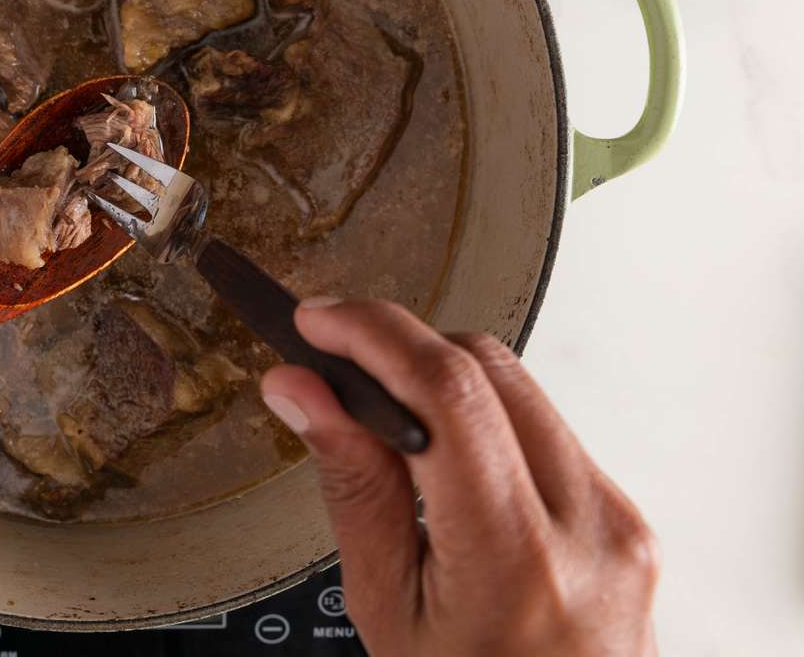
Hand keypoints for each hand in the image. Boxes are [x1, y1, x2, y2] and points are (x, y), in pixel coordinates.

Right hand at [261, 299, 658, 656]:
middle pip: (486, 366)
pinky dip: (482, 417)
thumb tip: (303, 391)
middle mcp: (588, 528)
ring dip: (440, 377)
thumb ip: (352, 488)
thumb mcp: (386, 608)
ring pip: (519, 385)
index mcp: (515, 562)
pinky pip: (545, 426)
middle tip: (333, 357)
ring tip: (382, 412)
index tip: (319, 321)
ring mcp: (618, 519)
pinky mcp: (626, 514)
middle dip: (400, 345)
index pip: (448, 394)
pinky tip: (442, 451)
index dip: (374, 335)